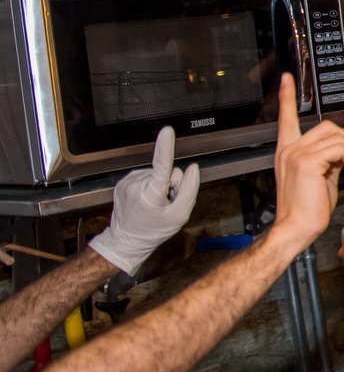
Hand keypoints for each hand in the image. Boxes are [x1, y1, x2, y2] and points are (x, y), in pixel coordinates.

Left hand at [90, 125, 201, 273]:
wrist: (127, 241)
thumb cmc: (154, 231)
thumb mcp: (180, 216)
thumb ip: (190, 190)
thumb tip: (192, 168)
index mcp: (151, 193)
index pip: (162, 165)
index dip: (166, 146)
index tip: (167, 131)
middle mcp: (136, 184)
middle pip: (168, 172)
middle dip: (172, 184)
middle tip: (166, 203)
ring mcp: (127, 182)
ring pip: (156, 174)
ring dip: (160, 186)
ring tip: (154, 203)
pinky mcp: (124, 182)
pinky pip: (146, 176)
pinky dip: (150, 186)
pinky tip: (146, 200)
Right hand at [269, 73, 343, 245]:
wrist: (296, 228)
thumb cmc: (308, 208)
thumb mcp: (322, 176)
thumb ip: (330, 157)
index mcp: (288, 150)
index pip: (285, 117)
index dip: (286, 96)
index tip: (287, 78)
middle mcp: (290, 148)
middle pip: (328, 126)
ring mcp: (297, 153)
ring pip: (338, 136)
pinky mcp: (307, 161)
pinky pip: (341, 149)